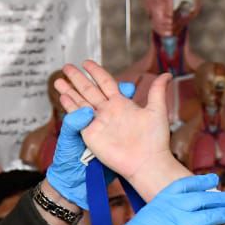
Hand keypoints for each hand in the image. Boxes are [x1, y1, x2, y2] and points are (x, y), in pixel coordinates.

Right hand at [54, 60, 187, 199]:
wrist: (145, 162)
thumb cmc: (154, 140)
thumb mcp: (157, 111)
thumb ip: (157, 92)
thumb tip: (167, 74)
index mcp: (121, 103)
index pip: (105, 82)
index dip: (96, 72)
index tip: (86, 63)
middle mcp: (107, 111)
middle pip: (88, 90)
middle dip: (77, 78)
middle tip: (66, 66)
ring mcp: (98, 122)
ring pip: (80, 102)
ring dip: (69, 90)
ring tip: (57, 80)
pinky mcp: (90, 134)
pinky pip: (78, 118)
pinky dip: (70, 107)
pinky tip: (63, 97)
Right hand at [95, 174, 224, 224]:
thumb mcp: (143, 221)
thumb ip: (159, 217)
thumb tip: (170, 221)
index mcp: (159, 203)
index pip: (184, 186)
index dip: (201, 182)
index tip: (214, 180)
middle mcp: (170, 210)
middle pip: (202, 199)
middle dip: (222, 198)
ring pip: (210, 217)